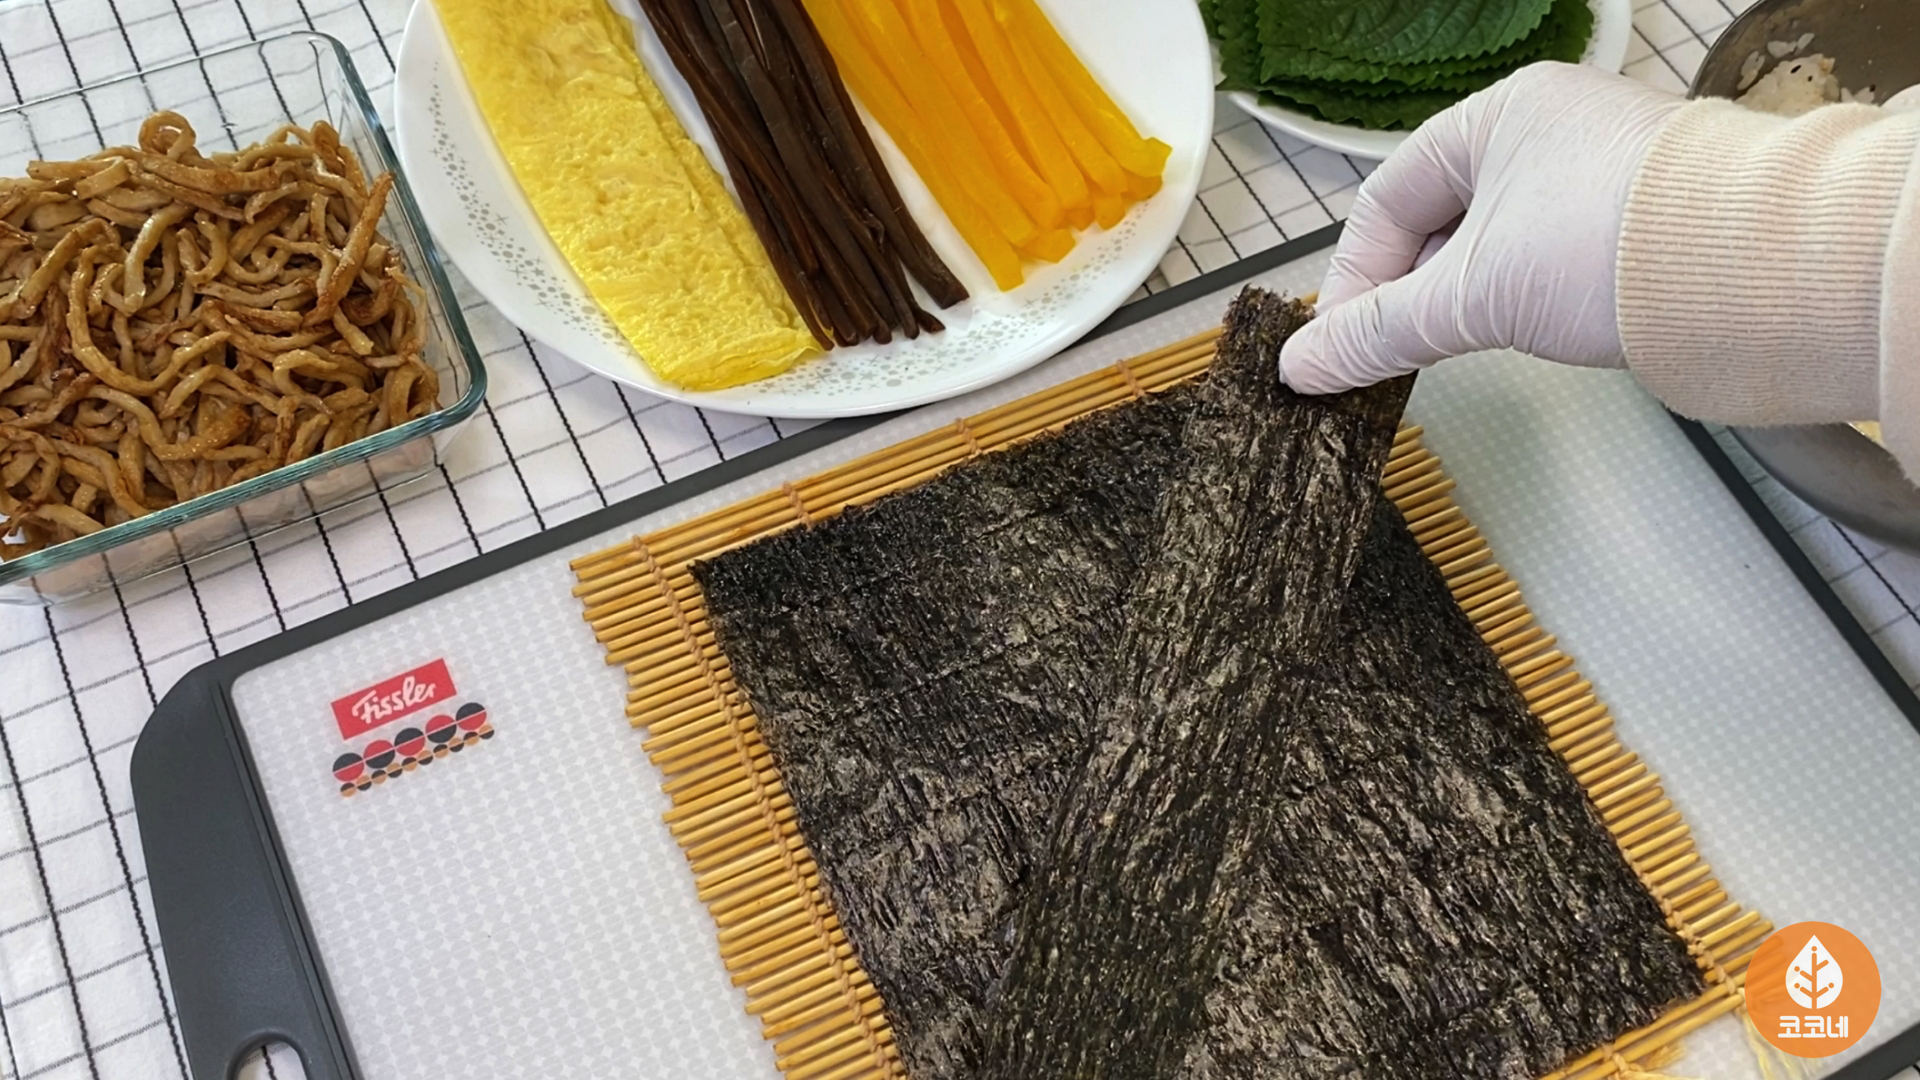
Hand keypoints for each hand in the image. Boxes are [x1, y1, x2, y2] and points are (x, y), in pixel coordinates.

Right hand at [1278, 63, 1685, 393]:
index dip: (1354, 277)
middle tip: (1386, 355)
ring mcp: (1599, 173)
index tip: (1340, 343)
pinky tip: (1518, 333)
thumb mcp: (1469, 296)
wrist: (1756, 269)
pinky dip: (1518, 296)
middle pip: (1441, 220)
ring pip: (1495, 242)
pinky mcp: (1637, 218)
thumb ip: (1377, 332)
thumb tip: (1302, 366)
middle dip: (1407, 292)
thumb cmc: (1614, 246)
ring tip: (1451, 349)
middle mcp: (1551, 130)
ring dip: (1462, 299)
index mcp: (1499, 116)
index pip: (1389, 200)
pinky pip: (1547, 255)